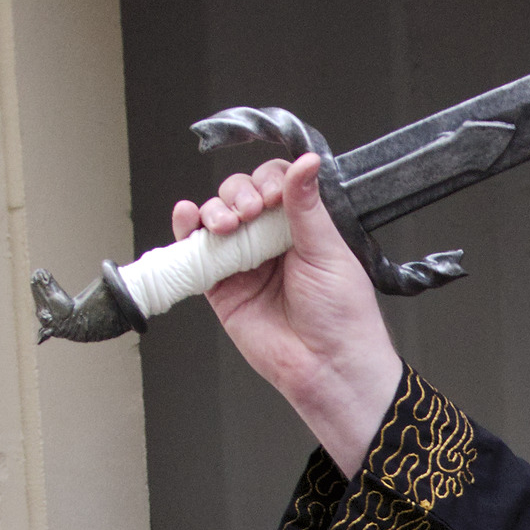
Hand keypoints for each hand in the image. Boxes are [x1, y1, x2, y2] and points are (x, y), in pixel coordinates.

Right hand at [170, 153, 400, 476]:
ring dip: (214, 209)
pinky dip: (186, 230)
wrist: (328, 368)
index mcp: (303, 226)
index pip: (277, 183)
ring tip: (227, 223)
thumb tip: (305, 161)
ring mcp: (244, 262)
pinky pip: (197, 253)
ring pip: (216, 218)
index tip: (273, 194)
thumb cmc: (343, 316)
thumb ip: (306, 206)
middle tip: (251, 211)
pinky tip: (188, 217)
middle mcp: (271, 240)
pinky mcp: (221, 287)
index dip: (269, 180)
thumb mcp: (328, 251)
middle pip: (240, 195)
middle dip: (239, 194)